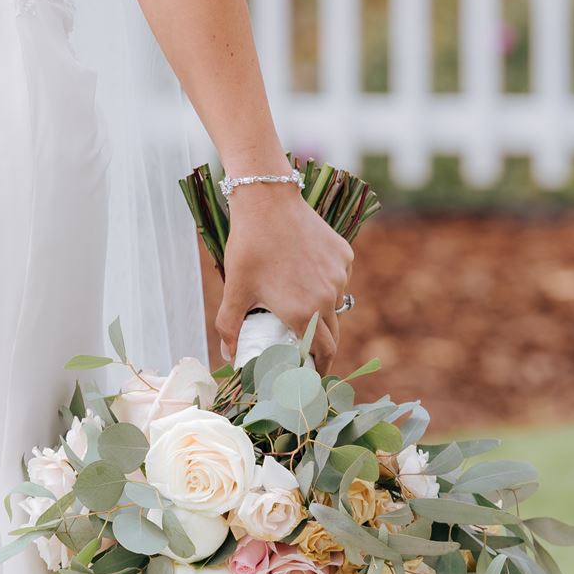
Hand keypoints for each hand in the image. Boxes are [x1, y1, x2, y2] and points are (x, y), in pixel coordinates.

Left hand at [214, 186, 353, 373]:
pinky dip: (327, 281)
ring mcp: (339, 274)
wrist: (267, 201)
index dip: (318, 367)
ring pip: (335, 303)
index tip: (311, 373)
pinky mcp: (344, 254)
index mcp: (303, 312)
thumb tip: (229, 356)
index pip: (322, 353)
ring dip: (322, 309)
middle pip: (332, 333)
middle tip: (305, 346)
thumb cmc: (249, 246)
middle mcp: (328, 297)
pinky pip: (339, 277)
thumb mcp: (235, 289)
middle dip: (320, 344)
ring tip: (299, 301)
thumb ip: (230, 326)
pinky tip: (306, 271)